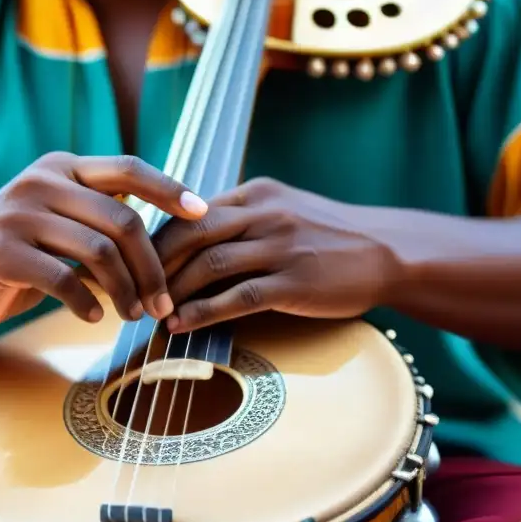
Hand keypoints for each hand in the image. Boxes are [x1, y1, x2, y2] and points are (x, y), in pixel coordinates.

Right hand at [0, 152, 207, 326]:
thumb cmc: (14, 251)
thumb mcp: (57, 221)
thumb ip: (99, 219)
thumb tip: (169, 238)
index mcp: (62, 169)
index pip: (128, 169)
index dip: (170, 189)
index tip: (204, 213)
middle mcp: (41, 183)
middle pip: (122, 220)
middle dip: (152, 266)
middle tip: (163, 302)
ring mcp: (19, 215)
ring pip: (98, 251)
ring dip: (126, 290)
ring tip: (133, 315)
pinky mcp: (3, 253)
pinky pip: (63, 279)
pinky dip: (86, 303)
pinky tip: (93, 318)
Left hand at [154, 178, 402, 332]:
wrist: (388, 251)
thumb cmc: (329, 237)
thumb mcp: (283, 212)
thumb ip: (240, 220)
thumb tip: (188, 241)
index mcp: (256, 194)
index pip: (189, 213)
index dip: (156, 241)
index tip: (133, 265)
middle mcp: (265, 214)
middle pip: (190, 234)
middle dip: (154, 266)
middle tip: (132, 292)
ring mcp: (281, 246)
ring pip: (209, 264)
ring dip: (173, 291)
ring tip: (151, 313)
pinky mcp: (295, 280)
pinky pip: (237, 296)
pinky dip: (203, 312)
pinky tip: (181, 327)